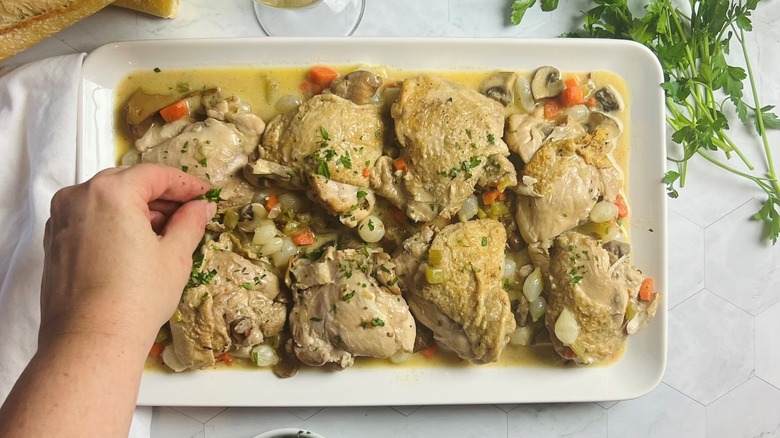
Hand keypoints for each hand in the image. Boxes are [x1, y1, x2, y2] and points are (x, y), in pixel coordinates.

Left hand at [40, 164, 215, 347]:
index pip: (155, 174)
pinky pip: (90, 219)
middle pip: (129, 183)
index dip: (185, 184)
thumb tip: (201, 208)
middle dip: (162, 197)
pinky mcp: (55, 242)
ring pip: (108, 201)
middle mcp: (79, 197)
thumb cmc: (135, 298)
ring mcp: (61, 220)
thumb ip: (190, 222)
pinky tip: (137, 245)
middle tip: (190, 213)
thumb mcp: (175, 256)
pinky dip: (115, 224)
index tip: (205, 194)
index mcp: (110, 192)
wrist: (91, 340)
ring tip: (167, 233)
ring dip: (138, 210)